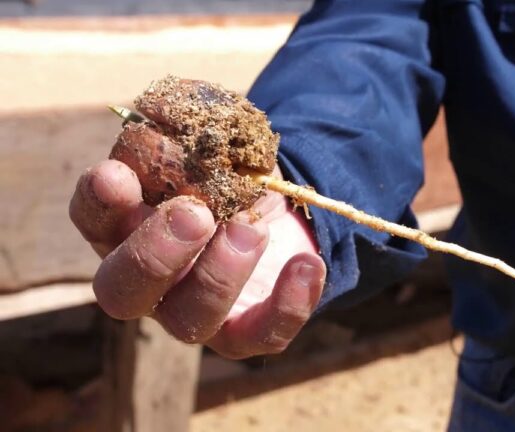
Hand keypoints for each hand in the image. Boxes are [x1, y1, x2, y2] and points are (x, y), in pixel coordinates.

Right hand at [69, 159, 324, 357]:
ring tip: (251, 228)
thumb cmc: (230, 176)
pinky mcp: (245, 331)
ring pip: (189, 320)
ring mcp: (196, 312)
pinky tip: (306, 264)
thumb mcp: (215, 147)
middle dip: (152, 254)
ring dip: (219, 275)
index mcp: (129, 229)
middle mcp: (151, 280)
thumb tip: (171, 105)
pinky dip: (288, 303)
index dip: (98, 203)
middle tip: (194, 213)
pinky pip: (262, 336)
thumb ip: (193, 134)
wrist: (280, 213)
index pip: (93, 222)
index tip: (117, 174)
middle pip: (122, 291)